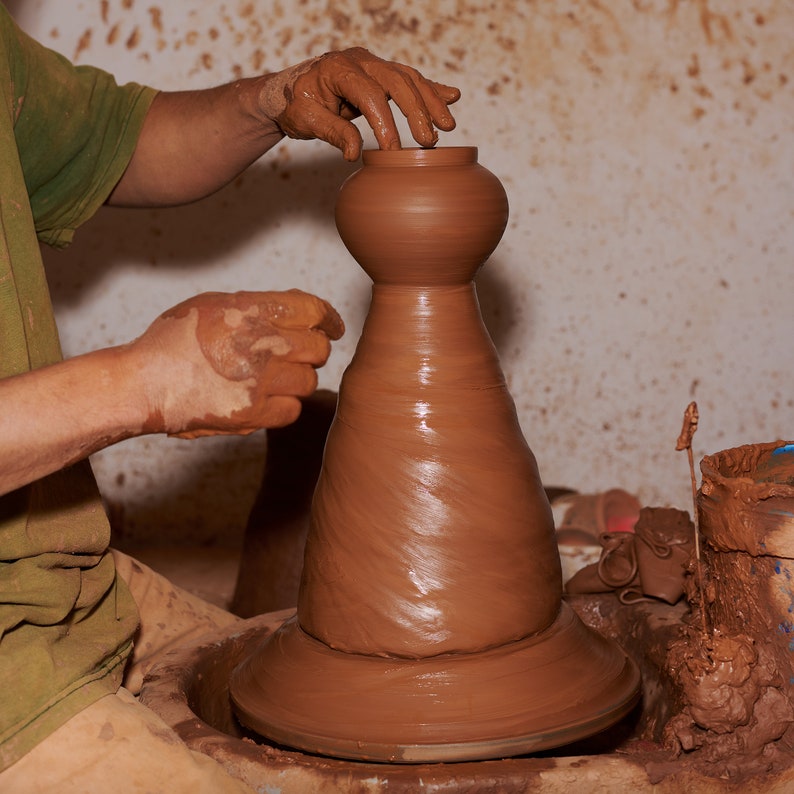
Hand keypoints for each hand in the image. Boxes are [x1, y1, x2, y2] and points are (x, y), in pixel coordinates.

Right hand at [133, 290, 343, 437]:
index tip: (332, 326)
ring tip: (274, 376)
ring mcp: (259, 382)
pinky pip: (292, 409)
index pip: (313, 310)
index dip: (329, 318)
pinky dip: (286, 404)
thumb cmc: (173, 339)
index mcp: (251, 311)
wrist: (143, 384)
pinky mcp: (252, 414)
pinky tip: (268, 398)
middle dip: (313, 350)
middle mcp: (260, 344)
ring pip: (308, 381)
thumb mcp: (213, 303)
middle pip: (318, 348)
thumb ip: (257, 304)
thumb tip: (300, 309)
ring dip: (298, 378)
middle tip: (300, 353)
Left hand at [257, 47, 459, 160]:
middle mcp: (360, 60)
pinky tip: (452, 97)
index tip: (394, 152)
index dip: (385, 123)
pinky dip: (431, 89)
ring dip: (431, 102)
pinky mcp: (381, 72)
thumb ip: (332, 133)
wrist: (290, 89)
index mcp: (338, 68)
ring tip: (448, 126)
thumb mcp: (306, 122)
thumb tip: (356, 154)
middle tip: (429, 141)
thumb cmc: (296, 105)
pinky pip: (410, 78)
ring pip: (409, 78)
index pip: (369, 95)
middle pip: (397, 81)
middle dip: (417, 111)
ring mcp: (373, 63)